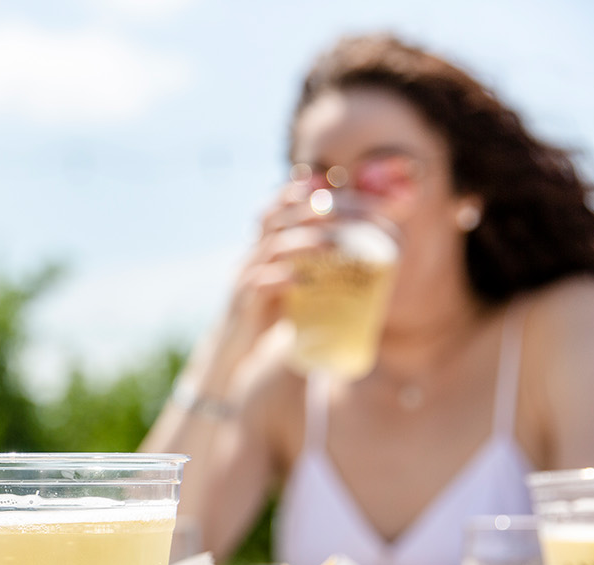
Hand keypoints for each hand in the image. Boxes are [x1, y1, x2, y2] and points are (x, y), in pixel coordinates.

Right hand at [216, 187, 332, 357]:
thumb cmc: (269, 316)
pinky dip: (281, 279)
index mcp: (261, 251)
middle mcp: (250, 259)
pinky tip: (301, 280)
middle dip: (303, 211)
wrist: (235, 351)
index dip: (291, 196)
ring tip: (329, 243)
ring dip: (300, 243)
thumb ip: (312, 269)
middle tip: (332, 207)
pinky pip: (259, 285)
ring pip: (270, 250)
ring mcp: (244, 280)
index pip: (273, 213)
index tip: (320, 184)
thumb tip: (358, 258)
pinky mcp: (243, 304)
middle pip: (273, 222)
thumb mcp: (289, 286)